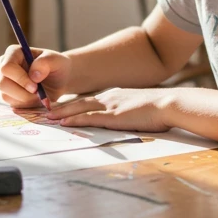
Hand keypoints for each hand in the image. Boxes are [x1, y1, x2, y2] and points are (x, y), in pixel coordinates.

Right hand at [0, 44, 71, 107]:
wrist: (59, 80)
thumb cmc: (57, 66)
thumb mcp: (56, 60)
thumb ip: (45, 63)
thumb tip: (33, 75)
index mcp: (13, 53)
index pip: (7, 67)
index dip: (20, 79)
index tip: (35, 87)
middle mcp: (4, 66)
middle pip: (3, 84)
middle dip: (22, 93)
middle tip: (38, 95)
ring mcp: (5, 81)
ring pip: (6, 96)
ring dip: (26, 100)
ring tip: (40, 96)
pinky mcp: (8, 94)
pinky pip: (12, 104)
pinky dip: (26, 105)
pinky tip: (36, 99)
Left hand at [48, 88, 173, 131]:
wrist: (170, 104)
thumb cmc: (160, 109)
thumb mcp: (140, 108)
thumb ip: (129, 112)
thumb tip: (127, 120)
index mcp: (116, 96)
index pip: (90, 100)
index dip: (74, 104)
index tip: (62, 107)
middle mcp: (110, 98)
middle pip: (80, 102)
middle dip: (62, 107)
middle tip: (47, 111)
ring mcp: (110, 106)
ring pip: (80, 108)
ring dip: (63, 112)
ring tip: (48, 117)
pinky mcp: (113, 116)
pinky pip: (89, 118)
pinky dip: (75, 119)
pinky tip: (64, 122)